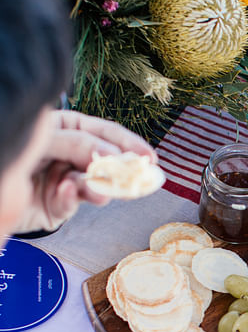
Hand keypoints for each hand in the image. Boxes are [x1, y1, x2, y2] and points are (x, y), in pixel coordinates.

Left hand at [21, 111, 156, 231]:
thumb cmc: (16, 148)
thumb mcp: (45, 137)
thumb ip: (74, 143)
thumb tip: (104, 155)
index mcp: (71, 128)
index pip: (106, 132)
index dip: (128, 144)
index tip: (147, 156)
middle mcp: (72, 153)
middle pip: (106, 159)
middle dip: (122, 169)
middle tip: (141, 177)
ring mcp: (67, 178)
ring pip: (94, 184)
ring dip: (99, 188)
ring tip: (101, 193)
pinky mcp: (58, 204)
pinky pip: (70, 202)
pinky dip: (68, 198)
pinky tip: (65, 193)